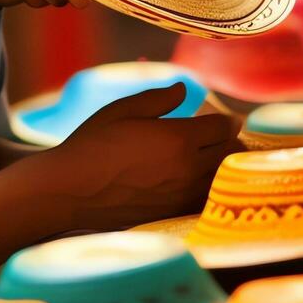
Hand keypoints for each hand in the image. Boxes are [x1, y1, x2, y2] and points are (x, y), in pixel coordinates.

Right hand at [34, 83, 238, 229]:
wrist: (71, 189)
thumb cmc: (93, 144)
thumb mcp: (123, 110)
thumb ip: (159, 99)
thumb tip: (184, 90)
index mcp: (179, 137)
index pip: (224, 126)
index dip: (227, 120)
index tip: (226, 120)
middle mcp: (188, 167)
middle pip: (231, 153)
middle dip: (231, 142)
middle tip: (224, 138)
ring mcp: (183, 194)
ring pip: (224, 178)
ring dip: (225, 166)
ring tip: (217, 159)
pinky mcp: (174, 212)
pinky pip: (208, 199)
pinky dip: (212, 189)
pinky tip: (202, 183)